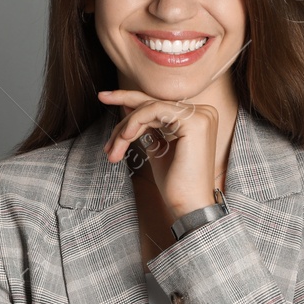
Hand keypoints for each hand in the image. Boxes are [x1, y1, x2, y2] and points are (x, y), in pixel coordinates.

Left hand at [97, 89, 220, 219]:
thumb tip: (128, 106)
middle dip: (124, 114)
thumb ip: (148, 127)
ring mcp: (200, 115)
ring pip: (150, 108)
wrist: (188, 206)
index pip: (158, 105)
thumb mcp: (158, 148)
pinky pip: (154, 111)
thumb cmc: (175, 184)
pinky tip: (124, 137)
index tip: (104, 97)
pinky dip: (135, 122)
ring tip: (113, 150)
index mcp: (196, 118)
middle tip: (100, 103)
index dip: (129, 100)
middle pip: (152, 104)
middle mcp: (203, 112)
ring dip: (125, 128)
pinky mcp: (194, 122)